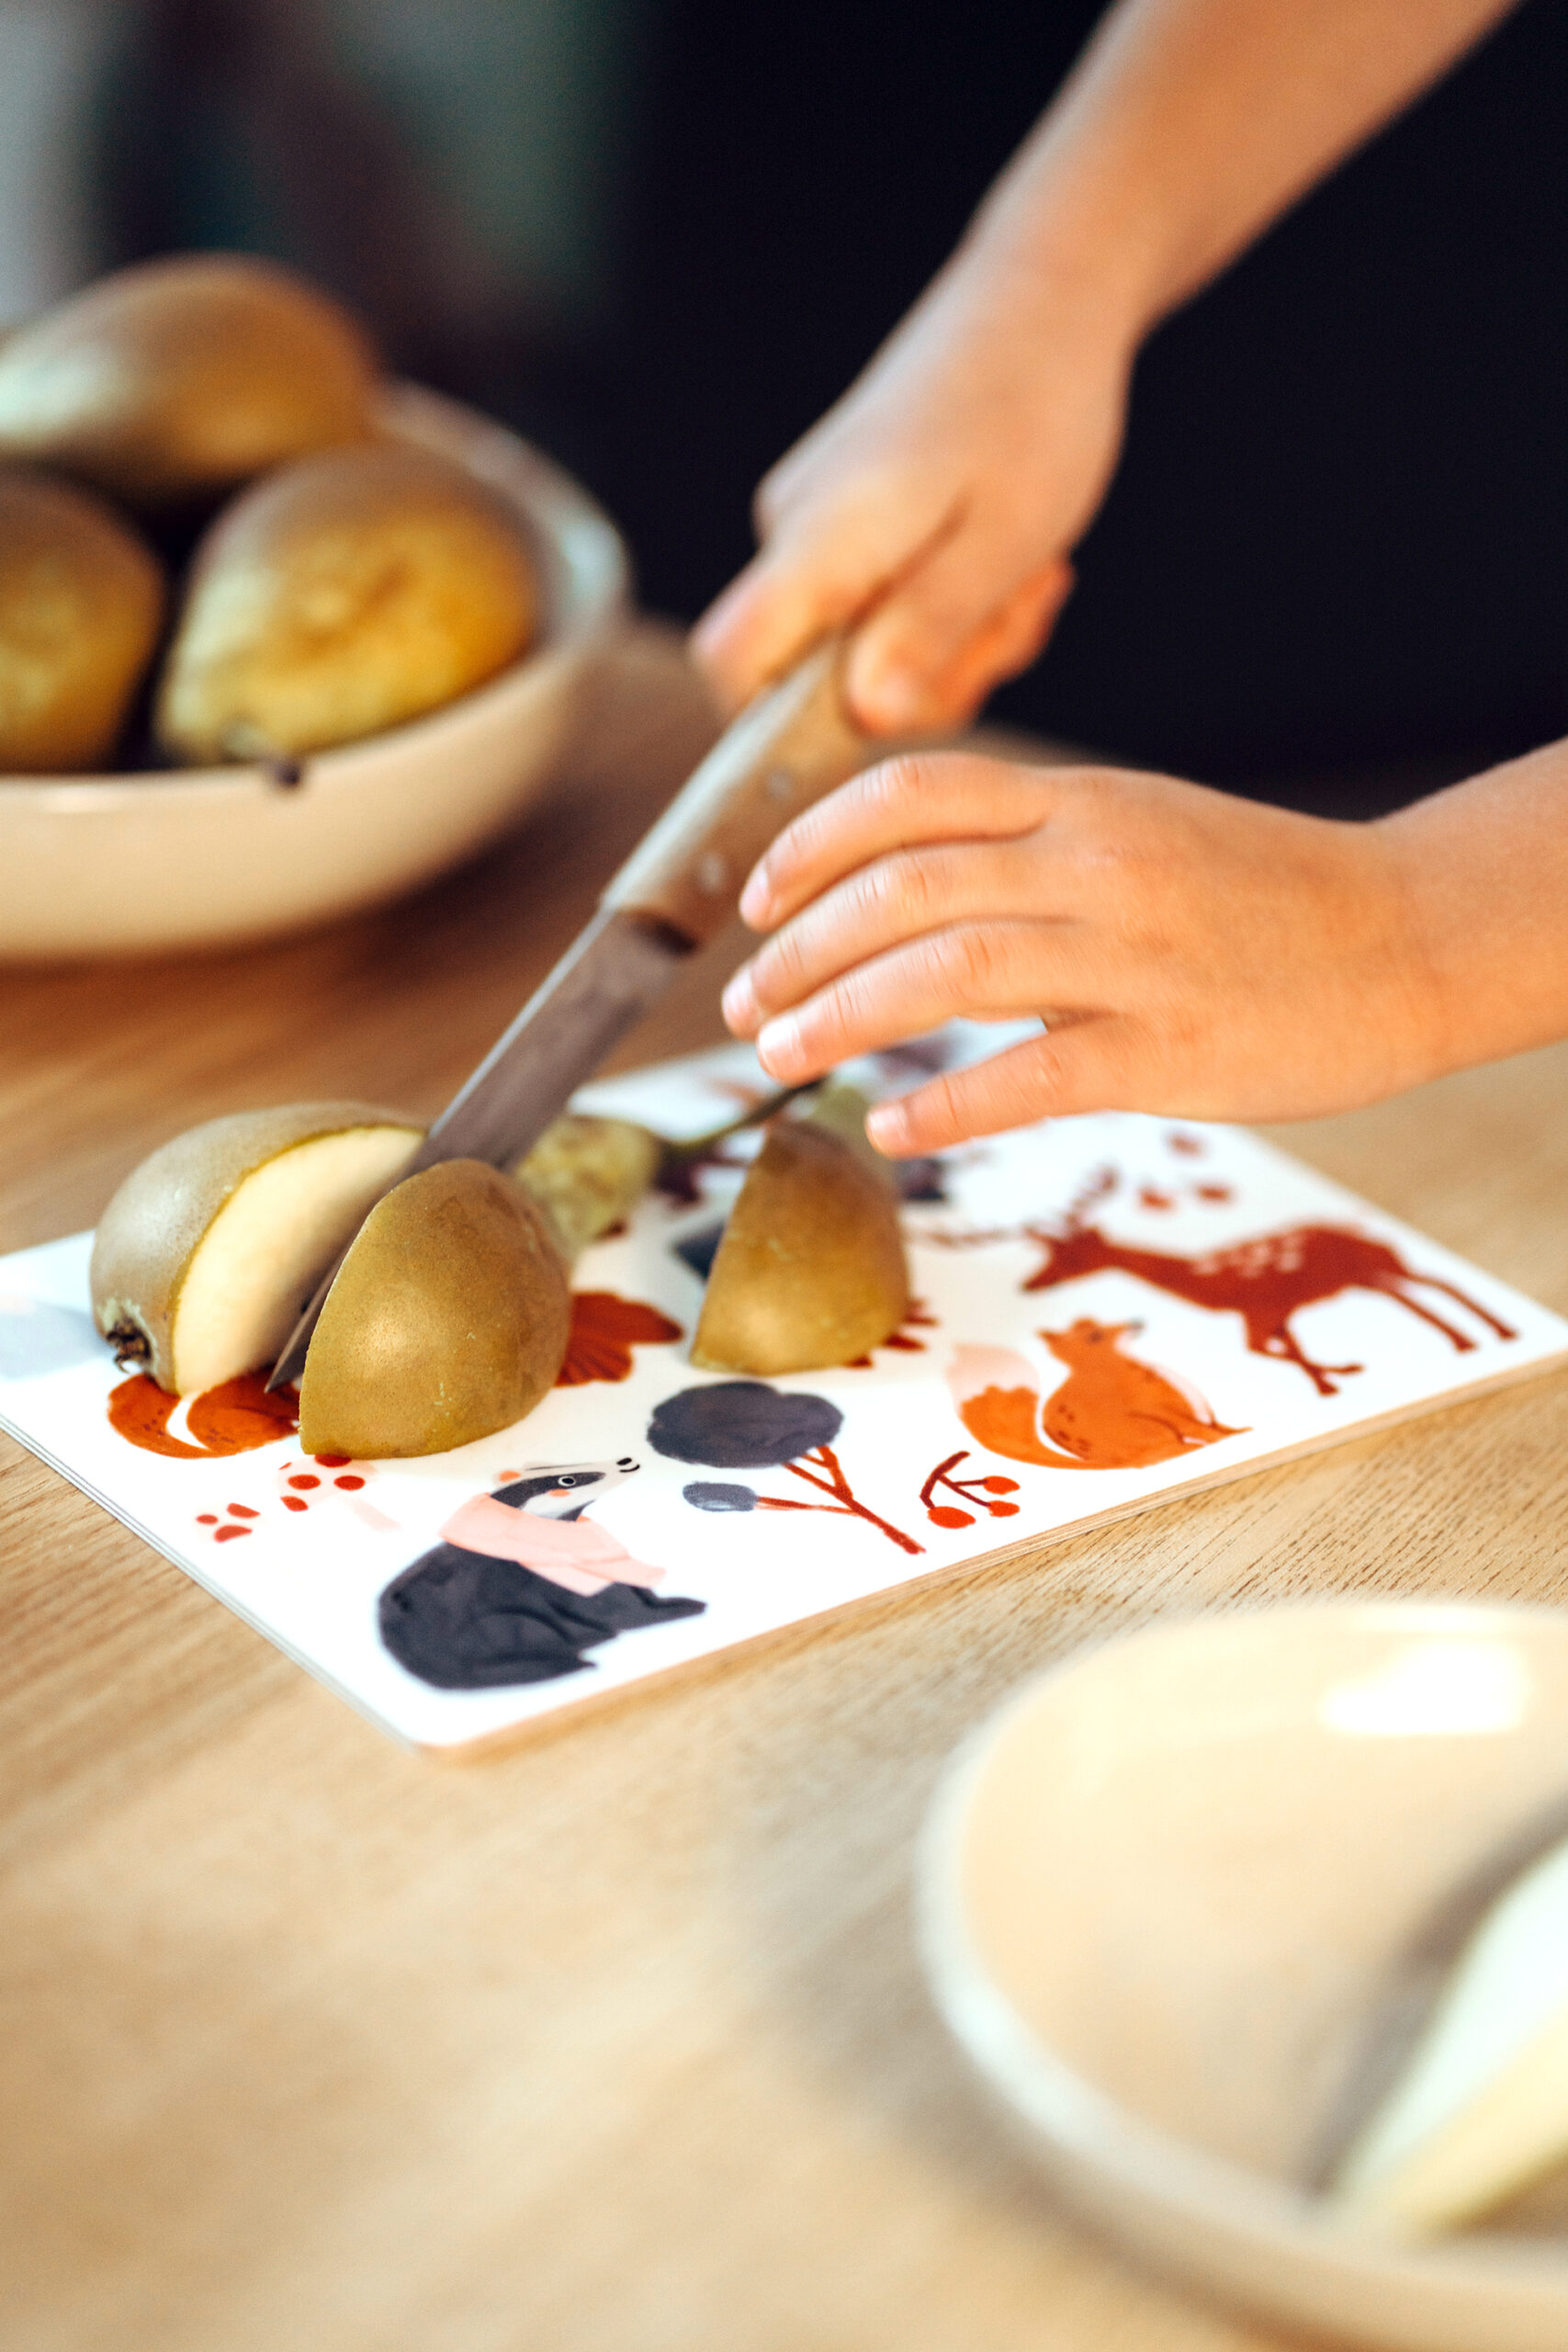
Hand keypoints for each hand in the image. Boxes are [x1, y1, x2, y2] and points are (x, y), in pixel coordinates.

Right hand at [691, 248, 1133, 734]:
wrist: (1046, 298)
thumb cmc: (1033, 408)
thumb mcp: (1003, 542)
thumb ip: (929, 632)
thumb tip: (869, 718)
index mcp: (820, 535)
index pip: (731, 661)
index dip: (775, 725)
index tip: (879, 719)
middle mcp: (795, 532)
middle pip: (810, 677)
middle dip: (923, 682)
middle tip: (1015, 617)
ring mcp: (816, 526)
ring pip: (860, 650)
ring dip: (953, 644)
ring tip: (1025, 579)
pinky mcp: (845, 524)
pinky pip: (882, 611)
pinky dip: (949, 610)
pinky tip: (1009, 567)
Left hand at [720, 752, 1442, 1150]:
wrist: (1410, 937)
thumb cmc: (1267, 896)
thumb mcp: (1143, 832)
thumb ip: (1030, 857)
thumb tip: (912, 913)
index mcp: (1084, 800)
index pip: (913, 793)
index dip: (812, 845)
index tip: (757, 903)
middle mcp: (1098, 860)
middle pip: (907, 885)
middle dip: (800, 948)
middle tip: (742, 1004)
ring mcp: (1135, 952)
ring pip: (950, 968)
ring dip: (842, 1015)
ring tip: (778, 1058)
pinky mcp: (1172, 1048)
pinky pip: (1032, 1075)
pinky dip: (945, 1103)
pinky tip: (892, 1127)